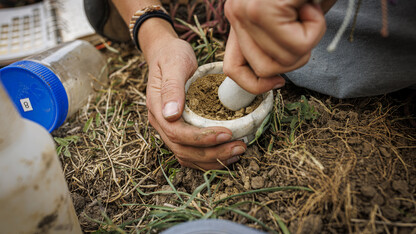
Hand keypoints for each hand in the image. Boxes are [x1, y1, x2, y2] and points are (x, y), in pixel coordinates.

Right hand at [141, 19, 245, 169]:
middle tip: (239, 147)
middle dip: (212, 153)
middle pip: (183, 150)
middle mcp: (161, 123)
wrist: (166, 53)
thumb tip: (171, 114)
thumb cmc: (172, 55)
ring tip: (237, 152)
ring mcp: (168, 128)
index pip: (177, 133)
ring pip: (186, 155)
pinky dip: (208, 157)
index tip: (227, 133)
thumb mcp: (174, 64)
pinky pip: (190, 152)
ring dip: (212, 159)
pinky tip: (226, 153)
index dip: (202, 138)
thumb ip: (172, 88)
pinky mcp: (177, 130)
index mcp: (157, 109)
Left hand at [223, 0, 325, 93]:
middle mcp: (235, 15)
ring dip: (309, 39)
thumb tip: (273, 76)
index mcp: (238, 19)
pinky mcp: (263, 9)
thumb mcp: (287, 16)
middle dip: (295, 58)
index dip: (256, 85)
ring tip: (306, 8)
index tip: (279, 81)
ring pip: (284, 61)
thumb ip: (274, 43)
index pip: (232, 69)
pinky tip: (309, 4)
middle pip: (264, 70)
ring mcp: (246, 12)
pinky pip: (299, 45)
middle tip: (304, 27)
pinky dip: (316, 28)